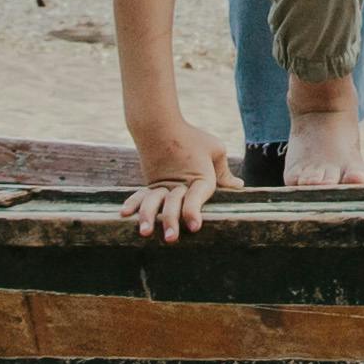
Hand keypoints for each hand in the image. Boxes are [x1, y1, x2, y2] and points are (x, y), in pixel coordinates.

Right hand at [122, 122, 228, 242]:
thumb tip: (238, 186)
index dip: (193, 212)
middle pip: (173, 203)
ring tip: (145, 233)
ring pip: (153, 202)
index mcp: (198, 176)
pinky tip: (124, 215)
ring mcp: (161, 184)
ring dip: (148, 217)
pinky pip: (140, 195)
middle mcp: (179, 183)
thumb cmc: (192, 137)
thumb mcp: (215, 149)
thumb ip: (223, 172)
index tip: (194, 227)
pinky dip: (132, 204)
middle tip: (171, 239)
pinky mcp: (150, 183)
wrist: (160, 124)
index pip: (196, 196)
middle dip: (171, 221)